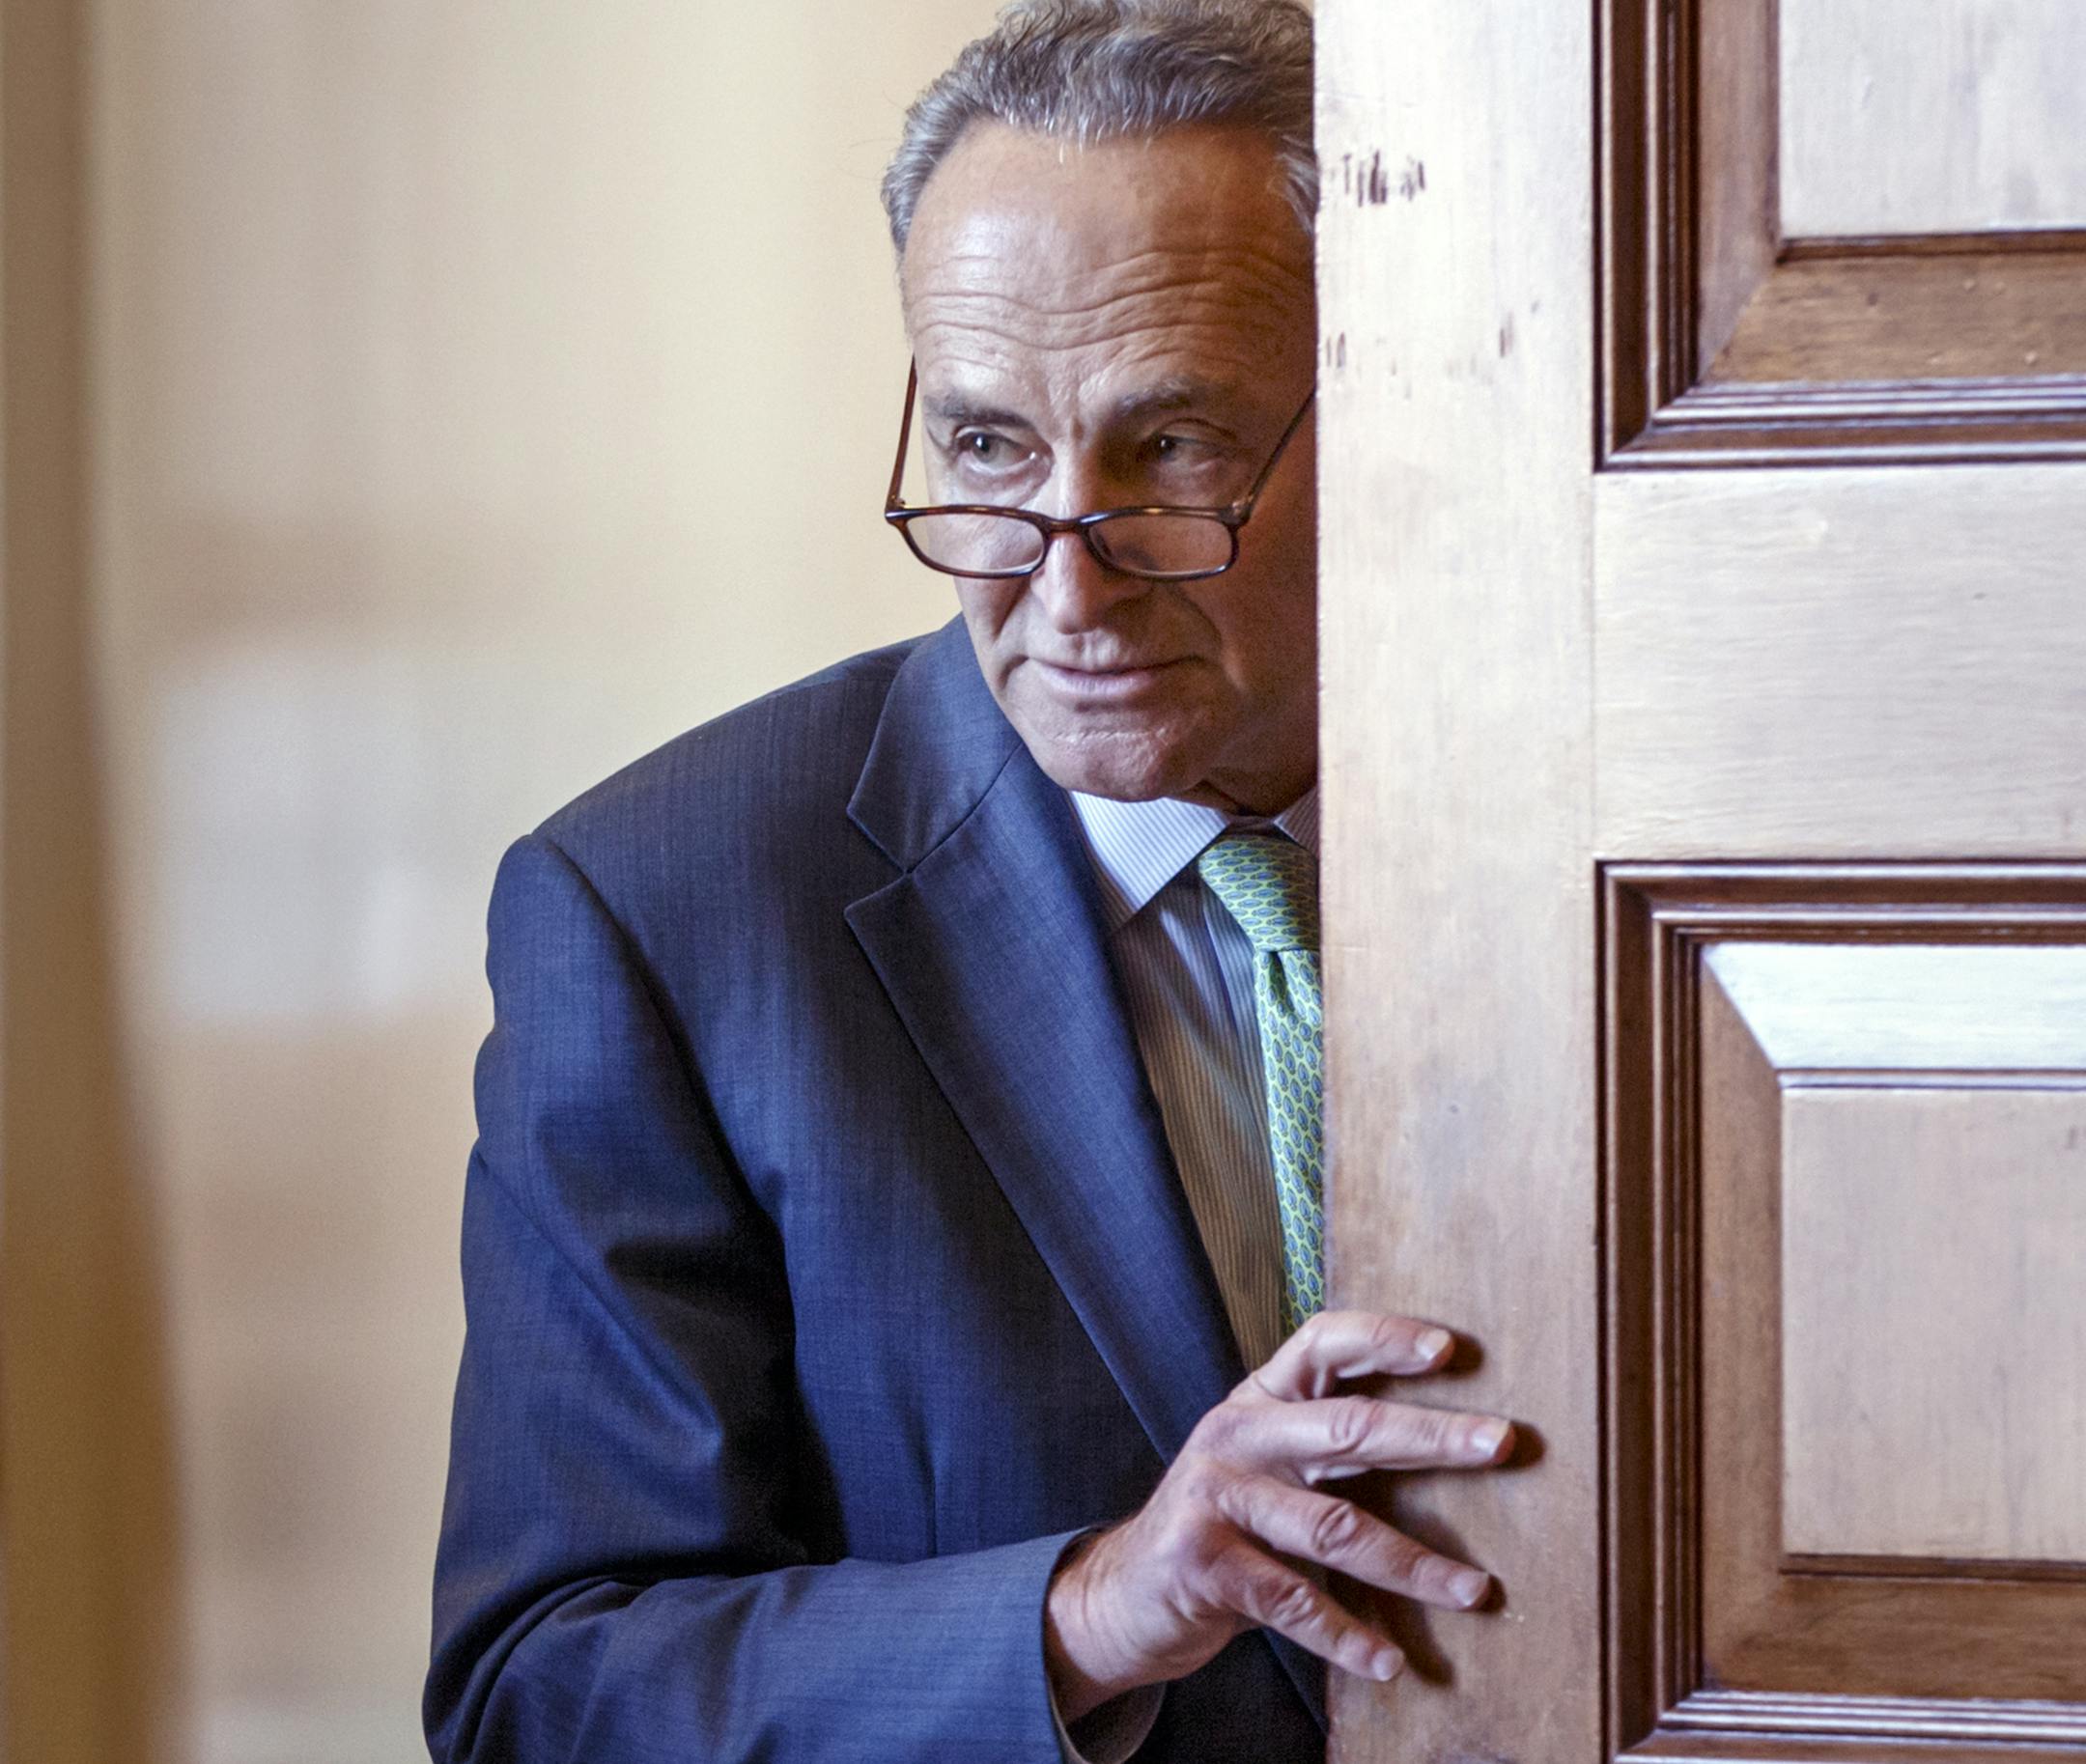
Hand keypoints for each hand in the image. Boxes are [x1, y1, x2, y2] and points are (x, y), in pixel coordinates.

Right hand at [1043, 1310, 1510, 1721]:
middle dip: (1431, 1436)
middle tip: (1501, 1443)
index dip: (1384, 1339)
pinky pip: (1292, 1602)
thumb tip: (1456, 1439)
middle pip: (1347, 1427)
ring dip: (1413, 1564)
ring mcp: (1215, 1496)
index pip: (1322, 1343)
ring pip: (1334, 1526)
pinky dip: (1347, 1637)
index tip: (1448, 1348)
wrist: (1126, 1590)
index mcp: (1258, 1399)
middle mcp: (1236, 1434)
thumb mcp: (1269, 1464)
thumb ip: (1331, 1444)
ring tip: (1475, 1590)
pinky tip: (1390, 1663)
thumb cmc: (1227, 1523)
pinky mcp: (1203, 1562)